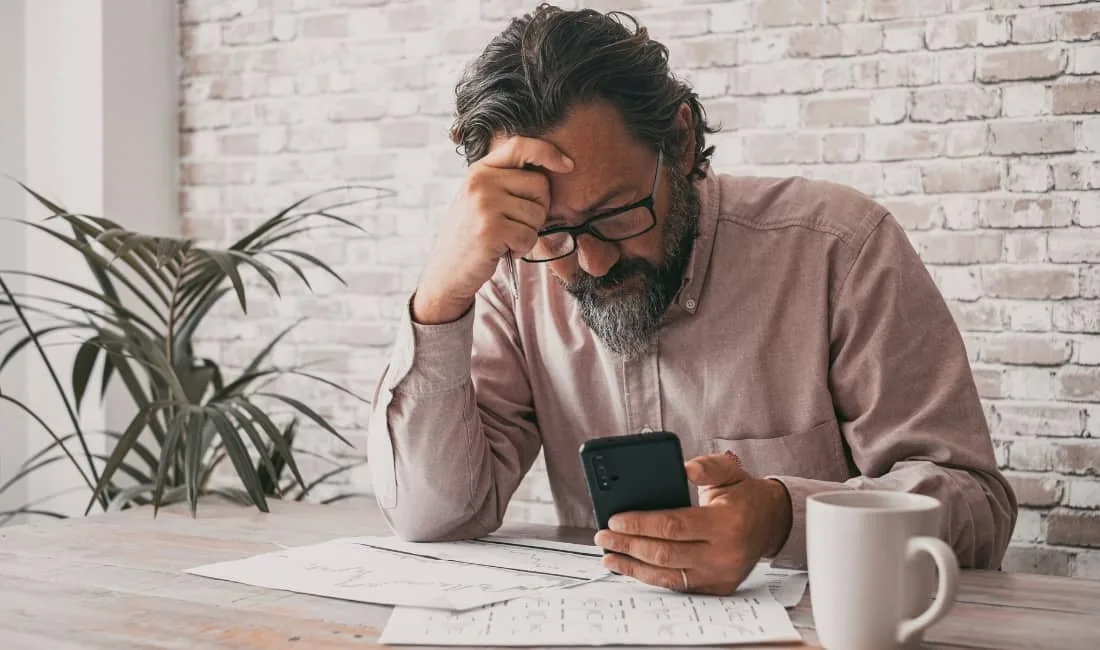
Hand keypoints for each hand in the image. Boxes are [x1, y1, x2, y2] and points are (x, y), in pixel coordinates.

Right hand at [412, 136, 573, 323]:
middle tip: (514, 225)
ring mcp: (484, 204)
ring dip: (528, 233)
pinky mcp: (490, 229)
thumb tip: (553, 168)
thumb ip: (506, 181)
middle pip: (540, 185)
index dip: (548, 152)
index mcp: (479, 170)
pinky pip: (529, 236)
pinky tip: (502, 250)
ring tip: (504, 239)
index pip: (520, 146)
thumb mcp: (481, 198)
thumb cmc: (472, 236)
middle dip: (537, 210)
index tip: (568, 164)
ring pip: (537, 214)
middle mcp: (480, 182)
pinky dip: (522, 249)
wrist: (446, 272)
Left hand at [593, 452, 792, 594]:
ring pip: (667, 575)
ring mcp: (721, 575)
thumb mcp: (730, 471)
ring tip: (609, 556)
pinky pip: (677, 585)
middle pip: (665, 553)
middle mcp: (724, 554)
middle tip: (603, 536)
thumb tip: (682, 467)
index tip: (615, 519)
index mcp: (727, 522)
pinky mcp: (717, 587)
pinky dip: (651, 576)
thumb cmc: (744, 495)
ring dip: (633, 566)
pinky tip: (632, 567)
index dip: (640, 524)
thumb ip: (706, 466)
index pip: (674, 525)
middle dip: (628, 545)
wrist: (773, 523)